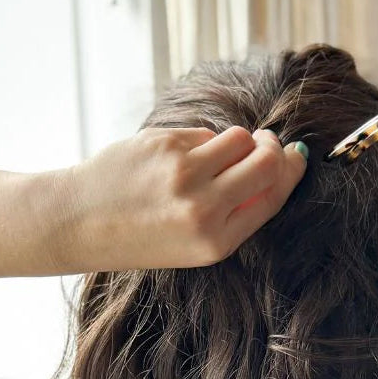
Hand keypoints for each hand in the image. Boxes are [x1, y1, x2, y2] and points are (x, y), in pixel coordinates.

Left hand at [53, 126, 307, 273]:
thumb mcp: (196, 245)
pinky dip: (201, 142)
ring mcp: (183, 174)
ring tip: (215, 157)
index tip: (297, 156)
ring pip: (238, 139)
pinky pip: (204, 133)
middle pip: (265, 162)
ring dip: (237, 142)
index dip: (291, 171)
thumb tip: (280, 165)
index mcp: (216, 241)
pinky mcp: (163, 144)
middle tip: (268, 145)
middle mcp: (203, 208)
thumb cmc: (142, 235)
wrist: (80, 222)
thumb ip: (238, 212)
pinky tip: (178, 159)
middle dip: (273, 149)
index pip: (273, 196)